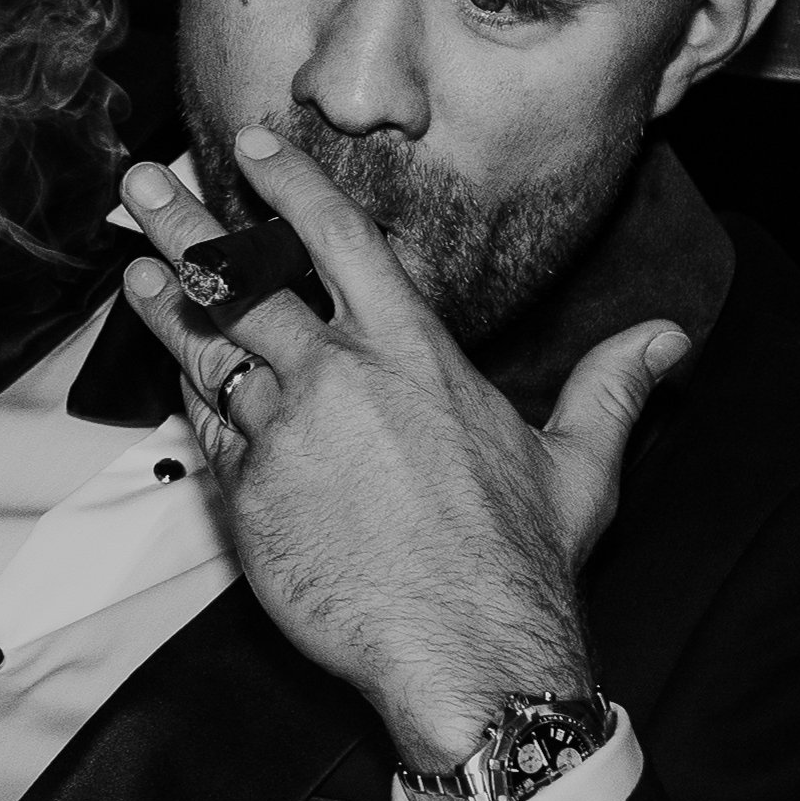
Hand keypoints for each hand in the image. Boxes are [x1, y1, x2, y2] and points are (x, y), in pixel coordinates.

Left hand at [119, 132, 688, 770]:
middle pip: (246, 281)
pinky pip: (209, 429)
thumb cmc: (519, 566)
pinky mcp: (250, 495)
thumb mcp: (578, 463)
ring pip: (211, 349)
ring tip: (134, 269)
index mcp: (413, 352)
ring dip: (166, 303)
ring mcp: (286, 434)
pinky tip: (171, 371)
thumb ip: (609, 387)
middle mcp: (341, 377)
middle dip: (187, 228)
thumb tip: (666, 339)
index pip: (339, 240)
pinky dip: (188, 393)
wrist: (465, 653)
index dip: (290, 185)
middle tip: (143, 188)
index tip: (252, 147)